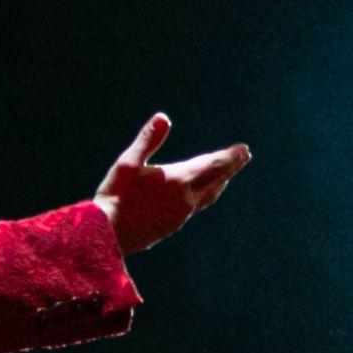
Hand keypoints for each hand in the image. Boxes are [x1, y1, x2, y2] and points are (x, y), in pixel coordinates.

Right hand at [91, 113, 250, 256]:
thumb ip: (147, 140)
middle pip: (216, 180)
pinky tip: (200, 194)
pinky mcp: (173, 225)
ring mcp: (181, 215)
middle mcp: (186, 199)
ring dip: (220, 182)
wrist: (107, 235)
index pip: (213, 165)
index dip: (230, 156)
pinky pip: (197, 206)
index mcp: (178, 180)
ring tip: (227, 175)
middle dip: (231, 167)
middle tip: (245, 156)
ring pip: (208, 195)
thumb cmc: (115, 195)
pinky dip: (206, 194)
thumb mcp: (128, 163)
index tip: (244, 149)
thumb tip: (162, 117)